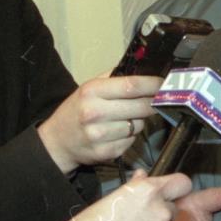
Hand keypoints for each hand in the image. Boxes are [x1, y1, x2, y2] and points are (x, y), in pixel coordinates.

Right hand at [38, 74, 163, 173]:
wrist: (56, 141)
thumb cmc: (77, 110)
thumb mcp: (89, 87)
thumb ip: (114, 78)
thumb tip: (143, 68)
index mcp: (92, 91)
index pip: (131, 86)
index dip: (152, 84)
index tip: (163, 84)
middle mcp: (94, 113)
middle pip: (141, 106)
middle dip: (153, 103)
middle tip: (156, 101)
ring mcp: (100, 135)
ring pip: (139, 125)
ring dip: (139, 121)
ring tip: (125, 118)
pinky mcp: (106, 153)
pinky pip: (131, 141)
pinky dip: (130, 136)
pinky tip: (117, 133)